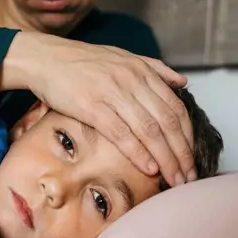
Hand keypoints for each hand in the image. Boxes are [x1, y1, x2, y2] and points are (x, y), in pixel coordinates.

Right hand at [0, 32, 194, 186]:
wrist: (46, 58)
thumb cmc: (82, 63)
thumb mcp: (123, 58)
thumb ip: (155, 69)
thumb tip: (183, 82)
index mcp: (142, 71)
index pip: (176, 108)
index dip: (188, 136)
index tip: (192, 158)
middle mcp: (132, 81)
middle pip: (167, 122)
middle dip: (182, 153)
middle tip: (189, 176)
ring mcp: (113, 93)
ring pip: (149, 130)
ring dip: (166, 158)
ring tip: (175, 179)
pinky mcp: (92, 107)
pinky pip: (121, 133)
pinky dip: (138, 153)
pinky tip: (149, 169)